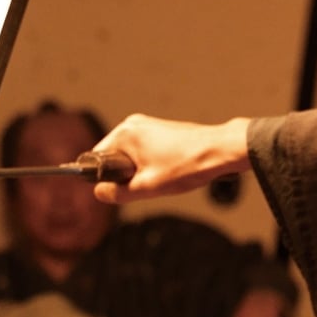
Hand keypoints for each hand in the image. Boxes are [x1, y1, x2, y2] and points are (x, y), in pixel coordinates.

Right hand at [92, 114, 252, 203]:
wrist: (220, 151)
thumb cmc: (185, 166)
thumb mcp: (146, 187)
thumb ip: (117, 192)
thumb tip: (100, 193)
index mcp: (125, 133)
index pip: (96, 158)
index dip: (104, 178)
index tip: (121, 188)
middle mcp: (133, 124)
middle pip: (113, 156)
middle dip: (125, 175)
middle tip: (147, 184)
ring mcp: (149, 125)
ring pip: (131, 156)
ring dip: (140, 171)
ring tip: (162, 177)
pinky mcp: (162, 130)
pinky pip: (145, 152)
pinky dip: (151, 164)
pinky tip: (170, 171)